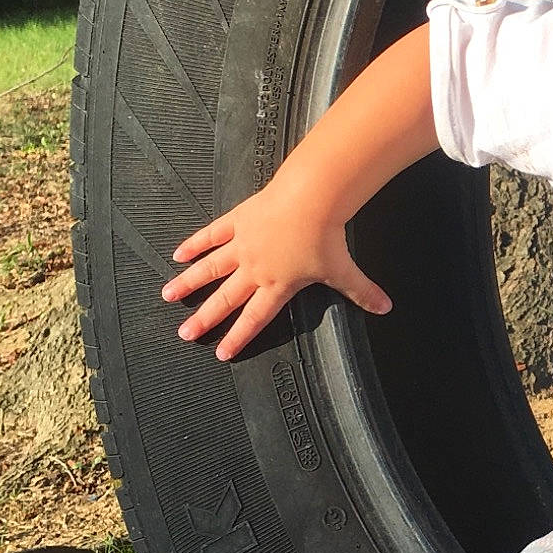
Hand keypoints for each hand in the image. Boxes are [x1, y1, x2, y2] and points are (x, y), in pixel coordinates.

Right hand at [160, 174, 391, 360]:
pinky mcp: (237, 221)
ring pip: (209, 269)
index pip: (254, 318)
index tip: (221, 352)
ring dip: (188, 283)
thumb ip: (362, 292)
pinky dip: (195, 245)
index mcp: (277, 285)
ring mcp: (242, 245)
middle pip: (224, 299)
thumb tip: (386, 308)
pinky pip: (211, 236)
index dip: (238, 337)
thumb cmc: (326, 237)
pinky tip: (178, 253)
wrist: (311, 200)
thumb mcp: (345, 270)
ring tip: (167, 295)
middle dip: (204, 319)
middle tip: (185, 333)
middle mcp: (254, 269)